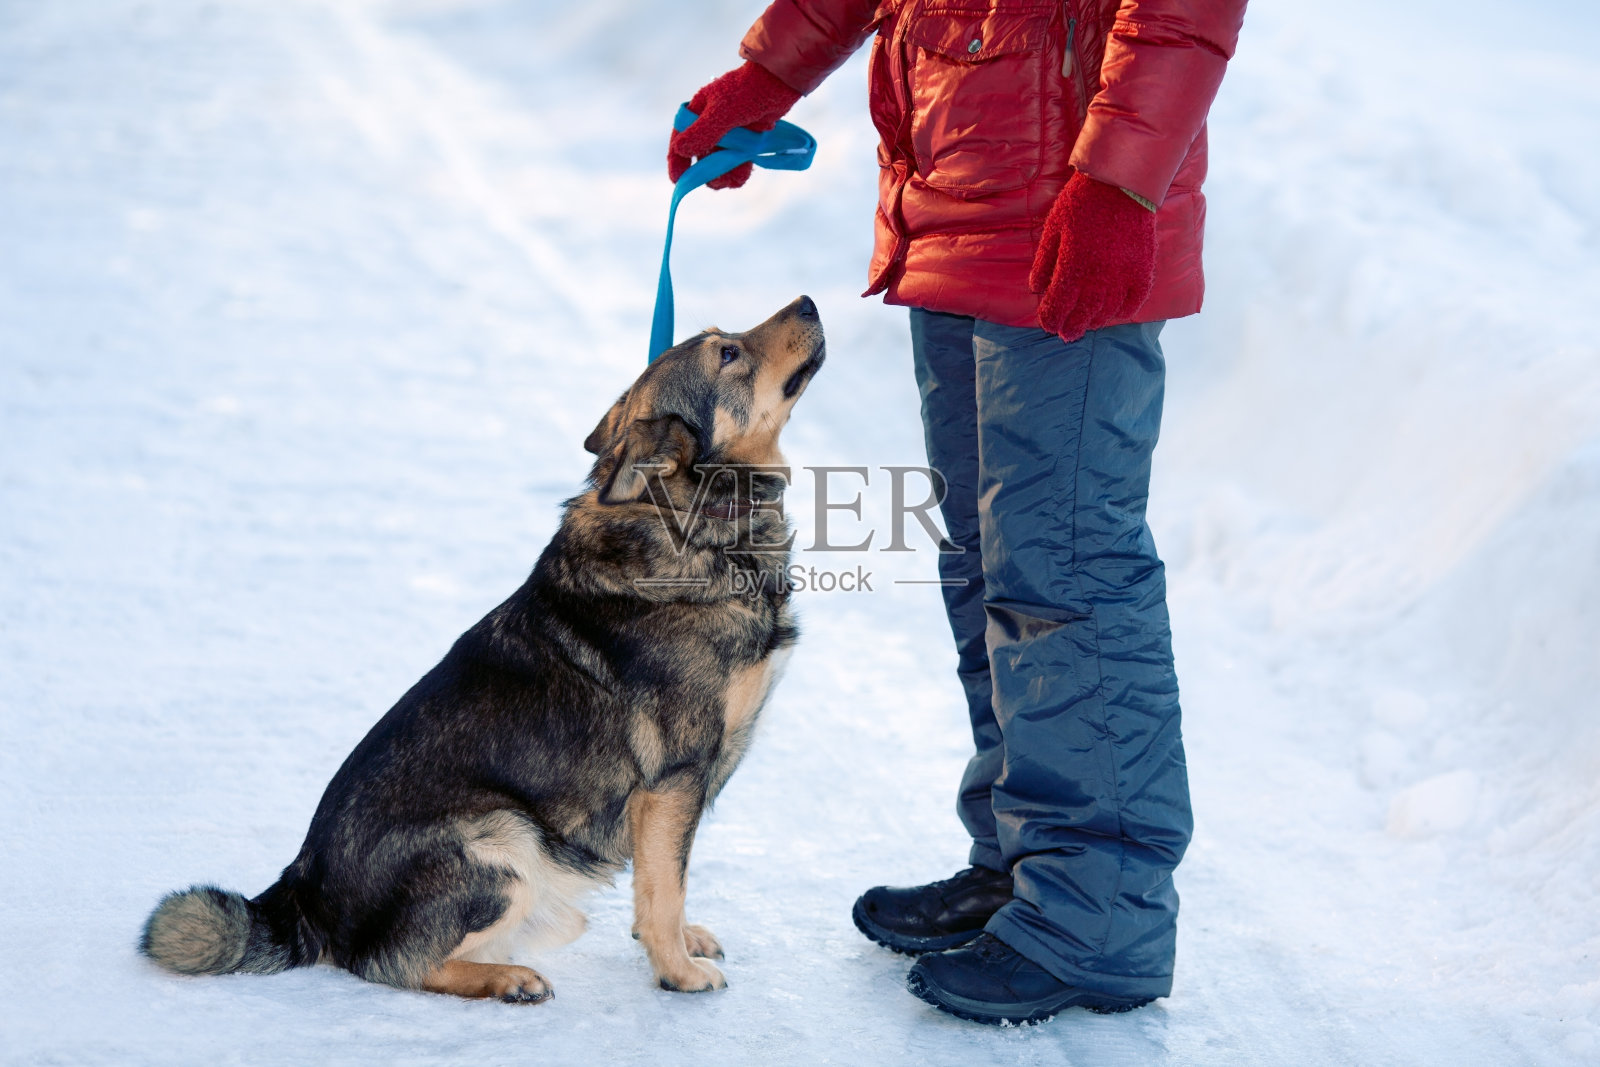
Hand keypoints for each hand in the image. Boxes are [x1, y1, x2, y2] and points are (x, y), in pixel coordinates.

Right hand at [668, 61, 800, 189]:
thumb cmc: (746, 91)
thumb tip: (679, 149)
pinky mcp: (743, 144)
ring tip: (735, 174)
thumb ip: (702, 132)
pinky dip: (737, 173)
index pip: (680, 140)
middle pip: (699, 158)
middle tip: (717, 180)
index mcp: (697, 113)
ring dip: (724, 175)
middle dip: (707, 172)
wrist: (777, 84)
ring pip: (718, 166)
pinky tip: (743, 171)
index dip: (677, 161)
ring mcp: (727, 136)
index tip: (677, 181)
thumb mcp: (722, 111)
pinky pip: (735, 166)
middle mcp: (708, 126)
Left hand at [1029, 171, 1157, 342]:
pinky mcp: (1143, 270)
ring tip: (1087, 326)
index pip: (1058, 304)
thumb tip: (1036, 288)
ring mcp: (1124, 275)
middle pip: (1082, 314)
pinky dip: (1123, 311)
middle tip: (1065, 335)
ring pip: (1107, 312)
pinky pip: (1134, 301)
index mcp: (1073, 266)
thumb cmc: (1082, 202)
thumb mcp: (1054, 228)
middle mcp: (1099, 277)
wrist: (1122, 183)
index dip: (1050, 318)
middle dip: (1071, 327)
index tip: (1047, 324)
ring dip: (1095, 322)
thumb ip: (1044, 261)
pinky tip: (1114, 314)